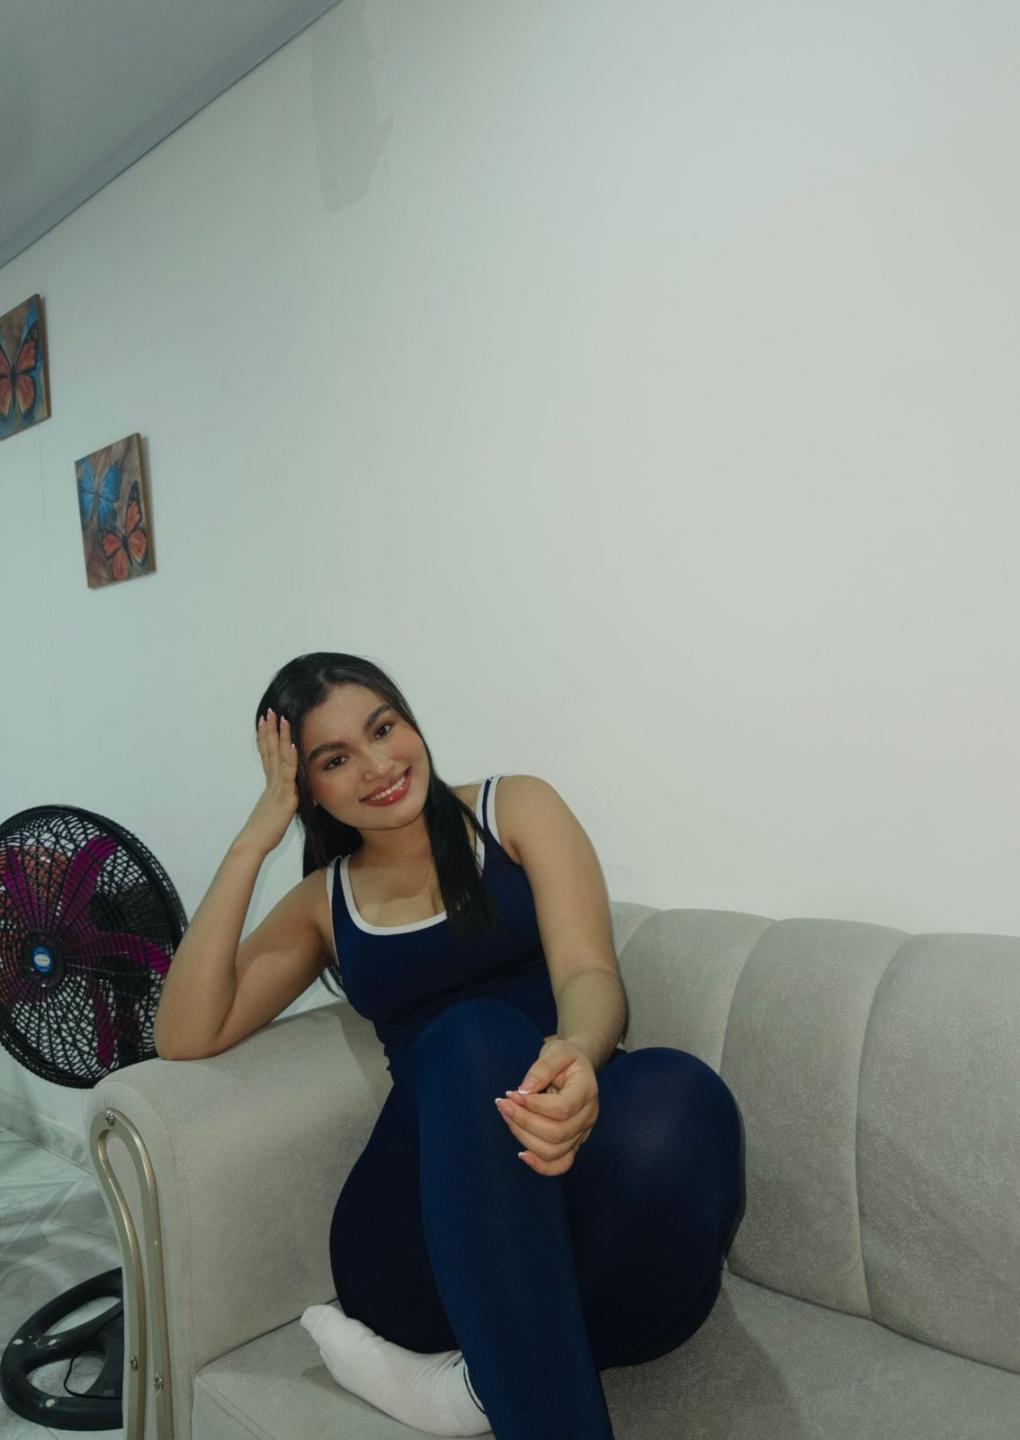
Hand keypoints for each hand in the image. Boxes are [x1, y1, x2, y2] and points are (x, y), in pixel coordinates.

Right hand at [239, 708, 300, 854]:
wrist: (253, 843)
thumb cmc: (264, 832)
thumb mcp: (276, 812)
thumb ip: (283, 801)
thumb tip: (292, 797)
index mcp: (270, 784)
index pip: (268, 755)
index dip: (266, 738)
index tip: (265, 722)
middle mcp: (272, 782)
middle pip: (271, 750)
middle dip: (271, 730)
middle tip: (271, 711)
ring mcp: (277, 787)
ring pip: (279, 757)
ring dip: (280, 737)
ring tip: (281, 718)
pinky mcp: (284, 796)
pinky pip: (288, 774)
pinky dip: (290, 759)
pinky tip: (292, 745)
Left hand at [495, 1035, 598, 1175]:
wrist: (576, 1067)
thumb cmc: (565, 1058)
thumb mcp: (556, 1051)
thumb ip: (541, 1069)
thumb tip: (523, 1091)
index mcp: (587, 1091)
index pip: (563, 1109)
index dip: (534, 1105)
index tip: (512, 1093)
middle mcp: (588, 1116)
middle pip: (557, 1133)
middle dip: (523, 1121)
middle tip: (503, 1103)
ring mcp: (582, 1133)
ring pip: (554, 1151)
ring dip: (524, 1137)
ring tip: (507, 1117)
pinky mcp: (573, 1144)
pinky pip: (560, 1165)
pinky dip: (540, 1165)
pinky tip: (522, 1154)